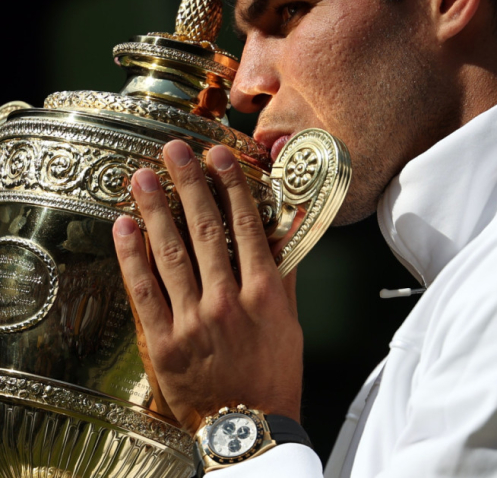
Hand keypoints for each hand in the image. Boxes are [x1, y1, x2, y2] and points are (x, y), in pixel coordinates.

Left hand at [112, 140, 302, 432]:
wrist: (251, 426)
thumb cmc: (274, 371)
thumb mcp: (290, 322)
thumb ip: (285, 275)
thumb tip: (285, 233)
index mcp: (263, 293)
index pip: (245, 226)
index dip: (231, 187)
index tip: (218, 156)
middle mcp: (228, 300)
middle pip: (205, 230)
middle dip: (189, 185)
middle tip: (174, 151)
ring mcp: (193, 319)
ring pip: (171, 253)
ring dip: (155, 210)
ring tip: (142, 176)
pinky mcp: (164, 340)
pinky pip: (144, 291)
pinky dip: (132, 257)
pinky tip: (124, 227)